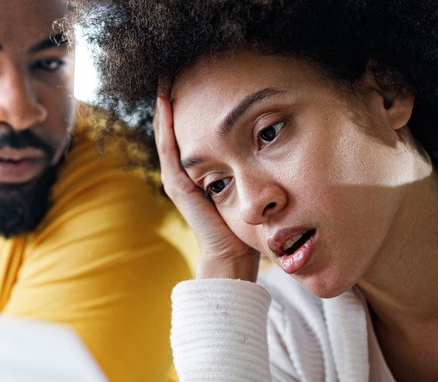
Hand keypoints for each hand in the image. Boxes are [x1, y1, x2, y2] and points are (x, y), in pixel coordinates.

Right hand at [154, 80, 260, 280]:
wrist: (232, 256)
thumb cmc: (245, 226)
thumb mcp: (249, 186)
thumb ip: (250, 167)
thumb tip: (273, 140)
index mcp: (198, 172)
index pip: (189, 131)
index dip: (188, 104)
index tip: (192, 78)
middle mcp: (183, 172)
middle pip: (173, 127)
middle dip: (173, 98)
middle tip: (173, 68)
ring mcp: (178, 178)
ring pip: (167, 132)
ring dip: (164, 104)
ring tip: (165, 77)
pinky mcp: (178, 184)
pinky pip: (169, 147)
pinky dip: (166, 124)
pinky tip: (166, 102)